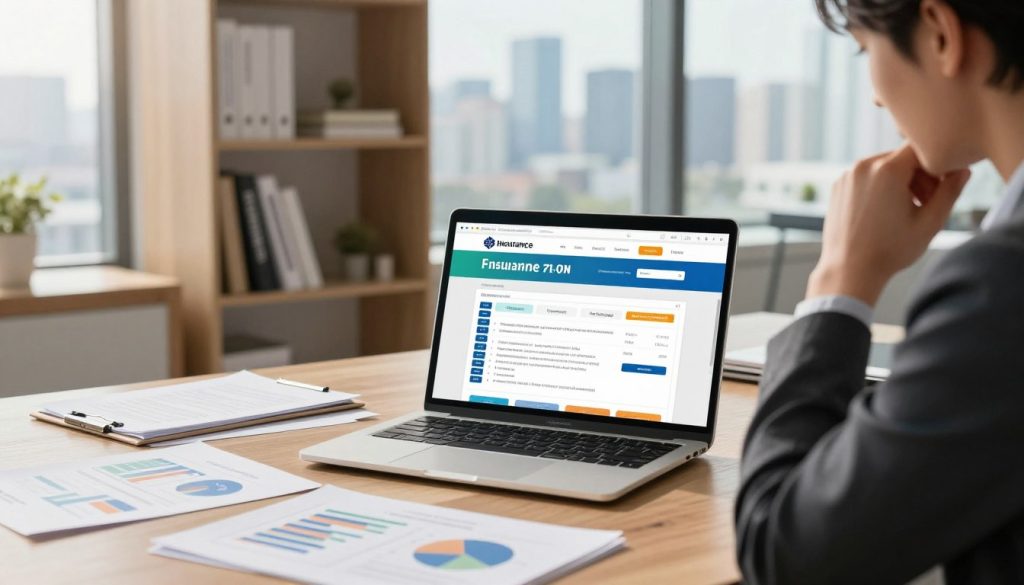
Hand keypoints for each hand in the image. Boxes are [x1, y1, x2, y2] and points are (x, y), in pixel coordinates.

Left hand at [807, 144, 971, 305]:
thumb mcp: (930, 222)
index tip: (940, 189)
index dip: (936, 166)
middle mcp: (864, 165)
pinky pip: (866, 177)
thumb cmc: (890, 250)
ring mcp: (847, 176)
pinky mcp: (838, 187)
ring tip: (906, 210)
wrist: (848, 270)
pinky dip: (879, 187)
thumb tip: (963, 171)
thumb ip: (950, 192)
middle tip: (926, 203)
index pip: (921, 150)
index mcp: (887, 169)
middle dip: (919, 176)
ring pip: (883, 166)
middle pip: (902, 158)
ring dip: (900, 182)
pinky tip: (884, 213)